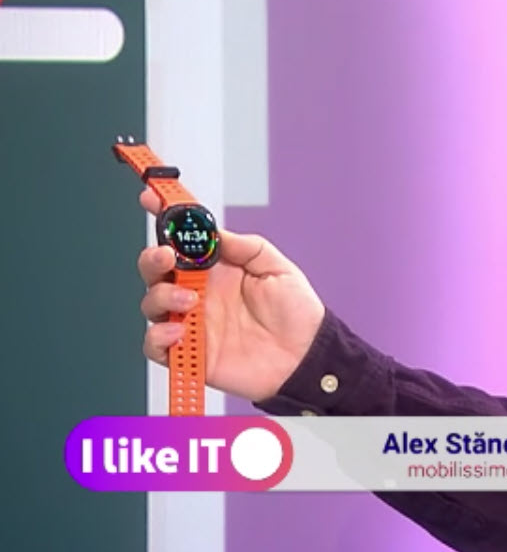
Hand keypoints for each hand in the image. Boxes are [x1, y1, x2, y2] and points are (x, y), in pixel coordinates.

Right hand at [138, 189, 325, 401]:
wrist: (306, 356)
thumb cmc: (295, 313)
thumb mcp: (276, 267)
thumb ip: (244, 246)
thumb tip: (214, 230)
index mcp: (217, 269)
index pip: (183, 240)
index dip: (164, 218)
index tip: (151, 199)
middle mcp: (199, 292)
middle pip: (156, 269)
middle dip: (152, 258)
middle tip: (166, 256)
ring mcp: (192, 321)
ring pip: (152, 303)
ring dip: (162, 296)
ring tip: (191, 300)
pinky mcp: (189, 353)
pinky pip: (156, 345)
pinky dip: (158, 337)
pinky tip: (179, 332)